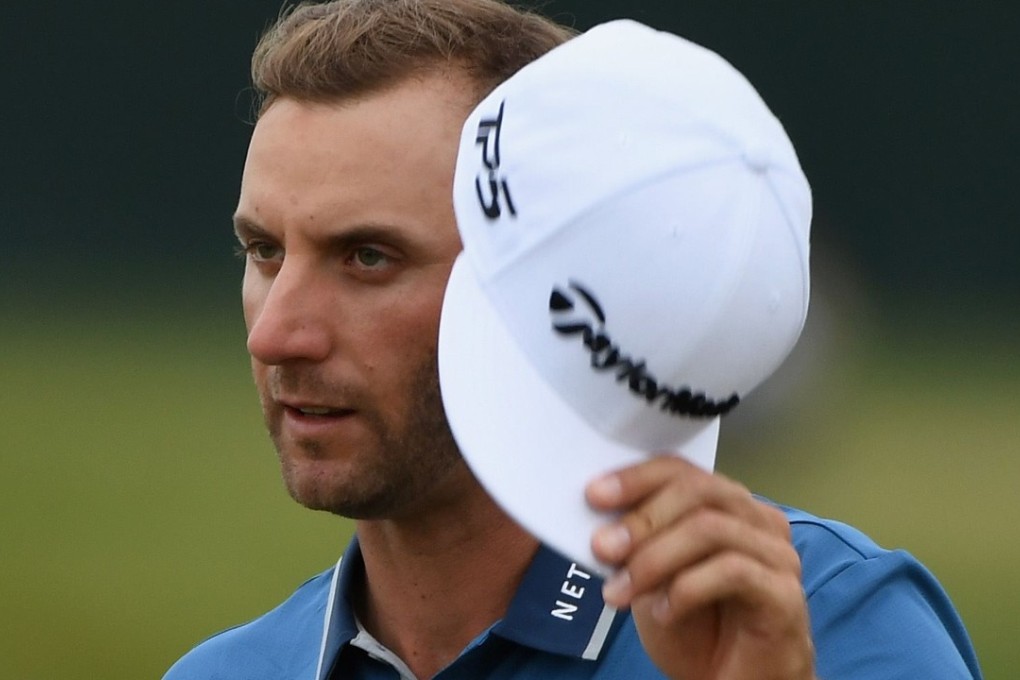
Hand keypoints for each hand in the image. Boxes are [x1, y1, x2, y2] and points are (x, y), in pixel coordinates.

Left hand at [586, 456, 815, 679]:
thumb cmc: (695, 627)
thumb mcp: (649, 578)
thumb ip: (634, 544)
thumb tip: (600, 519)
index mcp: (725, 506)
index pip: (682, 470)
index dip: (637, 478)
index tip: (594, 495)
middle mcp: (757, 520)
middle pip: (698, 492)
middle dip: (642, 519)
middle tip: (602, 548)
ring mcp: (776, 554)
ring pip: (710, 529)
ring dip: (655, 558)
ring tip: (620, 592)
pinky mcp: (785, 593)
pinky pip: (732, 570)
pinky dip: (686, 589)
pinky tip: (663, 612)